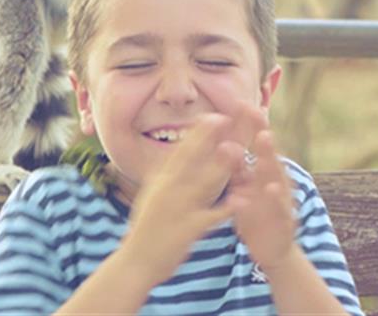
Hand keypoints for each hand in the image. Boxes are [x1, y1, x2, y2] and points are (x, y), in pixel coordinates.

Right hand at [118, 114, 242, 284]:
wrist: (136, 262)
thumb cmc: (147, 228)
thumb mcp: (151, 195)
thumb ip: (162, 174)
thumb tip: (170, 154)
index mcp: (161, 181)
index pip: (181, 151)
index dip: (198, 132)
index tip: (213, 115)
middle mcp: (168, 190)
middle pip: (190, 159)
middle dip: (207, 138)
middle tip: (225, 117)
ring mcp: (177, 209)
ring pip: (202, 184)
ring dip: (220, 166)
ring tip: (238, 150)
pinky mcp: (187, 230)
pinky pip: (210, 216)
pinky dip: (226, 207)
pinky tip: (242, 199)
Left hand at [228, 130, 298, 270]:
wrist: (275, 250)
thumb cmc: (257, 214)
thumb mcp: (245, 189)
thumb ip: (237, 168)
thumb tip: (223, 142)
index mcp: (262, 174)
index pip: (257, 147)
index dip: (252, 126)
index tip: (243, 105)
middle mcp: (274, 183)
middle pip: (269, 157)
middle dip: (263, 138)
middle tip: (258, 118)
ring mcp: (282, 201)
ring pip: (276, 178)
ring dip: (269, 161)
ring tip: (263, 146)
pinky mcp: (285, 221)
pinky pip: (278, 209)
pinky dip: (273, 199)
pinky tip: (267, 189)